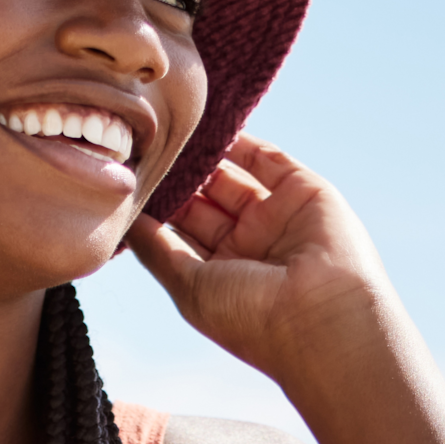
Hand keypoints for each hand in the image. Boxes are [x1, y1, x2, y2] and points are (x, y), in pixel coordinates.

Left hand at [125, 135, 399, 387]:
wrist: (323, 318)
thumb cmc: (249, 316)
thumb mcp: (189, 286)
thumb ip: (157, 250)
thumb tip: (125, 221)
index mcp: (217, 276)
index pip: (178, 232)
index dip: (152, 207)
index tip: (121, 181)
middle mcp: (246, 247)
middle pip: (201, 201)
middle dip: (173, 178)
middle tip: (141, 150)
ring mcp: (275, 218)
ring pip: (231, 177)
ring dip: (201, 156)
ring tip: (168, 133)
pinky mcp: (304, 193)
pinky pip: (268, 159)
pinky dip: (242, 140)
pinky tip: (210, 124)